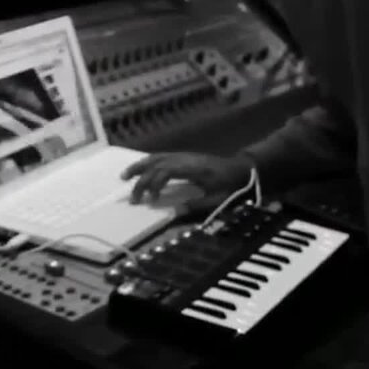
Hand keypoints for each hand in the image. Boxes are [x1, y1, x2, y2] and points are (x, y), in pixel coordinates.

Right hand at [121, 152, 252, 203]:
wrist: (243, 170)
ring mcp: (185, 156)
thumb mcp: (217, 199)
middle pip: (156, 163)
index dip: (153, 184)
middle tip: (132, 196)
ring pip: (157, 157)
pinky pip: (162, 157)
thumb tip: (174, 212)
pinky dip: (148, 163)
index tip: (151, 200)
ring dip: (140, 166)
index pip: (164, 171)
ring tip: (124, 176)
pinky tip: (141, 170)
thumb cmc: (232, 186)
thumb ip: (196, 205)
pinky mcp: (185, 157)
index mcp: (193, 168)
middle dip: (140, 178)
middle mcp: (185, 158)